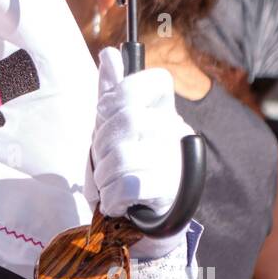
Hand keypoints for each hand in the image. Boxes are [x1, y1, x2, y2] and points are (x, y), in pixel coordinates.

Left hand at [86, 46, 192, 259]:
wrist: (142, 224)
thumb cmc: (126, 170)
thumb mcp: (111, 131)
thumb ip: (111, 93)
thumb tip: (110, 54)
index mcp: (163, 111)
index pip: (153, 80)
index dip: (122, 96)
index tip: (105, 119)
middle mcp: (175, 131)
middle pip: (128, 118)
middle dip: (102, 145)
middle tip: (102, 162)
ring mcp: (176, 161)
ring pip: (123, 155)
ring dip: (104, 177)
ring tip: (109, 186)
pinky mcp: (170, 192)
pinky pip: (129, 185)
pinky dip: (112, 198)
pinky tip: (117, 203)